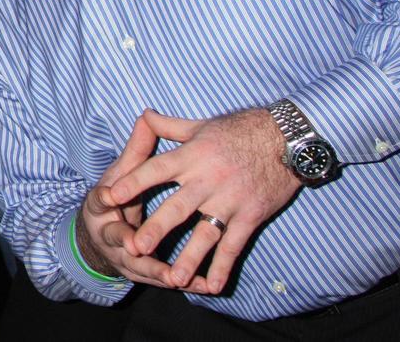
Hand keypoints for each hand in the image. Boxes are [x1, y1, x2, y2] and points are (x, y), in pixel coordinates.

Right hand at [76, 113, 178, 287]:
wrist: (100, 236)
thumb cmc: (117, 196)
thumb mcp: (123, 173)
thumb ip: (138, 149)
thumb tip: (146, 115)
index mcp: (101, 206)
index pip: (100, 199)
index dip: (104, 198)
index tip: (110, 196)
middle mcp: (108, 233)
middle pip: (116, 238)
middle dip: (126, 243)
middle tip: (136, 247)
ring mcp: (123, 257)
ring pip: (140, 267)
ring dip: (157, 272)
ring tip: (176, 278)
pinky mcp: (141, 273)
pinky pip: (162, 280)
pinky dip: (182, 283)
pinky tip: (202, 286)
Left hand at [106, 108, 299, 293]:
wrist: (287, 140)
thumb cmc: (239, 130)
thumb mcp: (201, 126)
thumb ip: (168, 127)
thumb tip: (143, 115)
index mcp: (192, 155)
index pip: (156, 169)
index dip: (134, 182)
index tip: (112, 196)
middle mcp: (209, 179)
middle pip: (177, 207)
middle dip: (156, 228)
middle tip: (136, 247)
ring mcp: (230, 200)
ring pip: (206, 233)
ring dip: (190, 257)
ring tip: (173, 278)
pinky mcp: (251, 215)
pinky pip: (235, 244)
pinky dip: (224, 265)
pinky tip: (213, 285)